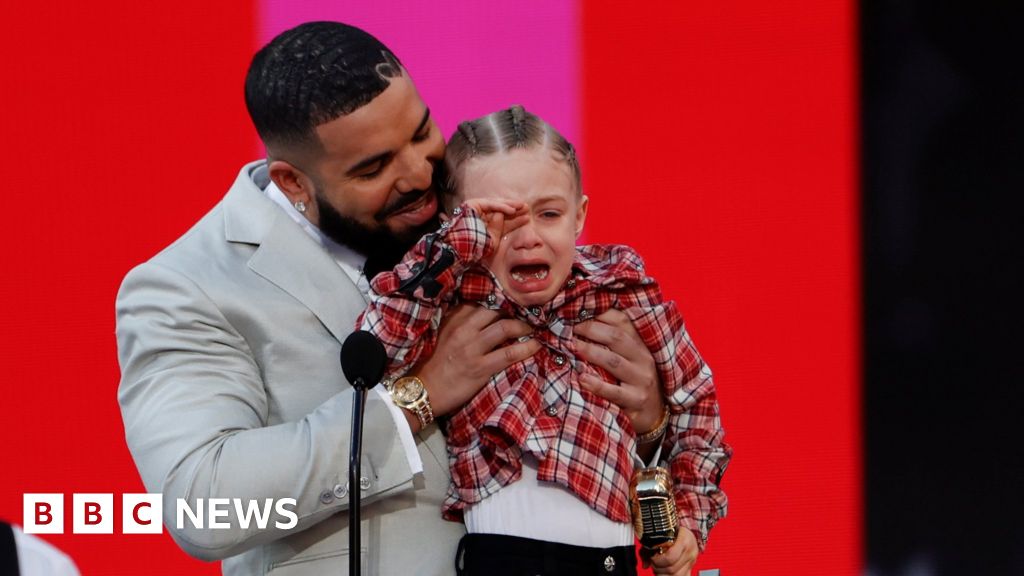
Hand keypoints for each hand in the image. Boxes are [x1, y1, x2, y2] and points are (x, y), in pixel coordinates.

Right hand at [415, 304, 540, 419]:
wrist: (424, 390)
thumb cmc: (434, 364)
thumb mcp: (442, 334)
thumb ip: (458, 321)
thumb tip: (481, 312)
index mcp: (453, 320)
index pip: (481, 302)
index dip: (501, 302)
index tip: (513, 303)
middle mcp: (463, 330)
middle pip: (496, 311)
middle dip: (514, 311)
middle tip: (526, 315)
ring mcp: (472, 348)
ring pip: (505, 328)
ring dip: (523, 327)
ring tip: (532, 329)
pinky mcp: (480, 368)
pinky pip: (509, 353)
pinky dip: (526, 348)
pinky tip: (536, 346)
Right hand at [460, 199, 528, 247]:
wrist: (461, 248)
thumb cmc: (477, 246)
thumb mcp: (494, 238)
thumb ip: (502, 227)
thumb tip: (509, 213)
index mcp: (485, 225)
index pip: (503, 221)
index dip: (515, 219)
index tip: (527, 218)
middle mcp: (481, 216)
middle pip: (501, 211)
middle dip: (515, 210)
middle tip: (527, 209)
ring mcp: (476, 209)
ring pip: (496, 205)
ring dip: (510, 206)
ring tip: (523, 207)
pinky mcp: (472, 204)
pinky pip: (490, 204)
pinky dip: (502, 206)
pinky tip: (512, 210)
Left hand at [574, 309, 663, 433]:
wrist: (655, 415)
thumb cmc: (634, 381)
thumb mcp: (629, 358)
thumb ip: (611, 342)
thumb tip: (578, 322)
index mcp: (640, 344)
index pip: (622, 320)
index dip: (599, 313)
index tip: (576, 311)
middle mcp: (643, 358)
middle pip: (617, 337)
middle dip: (590, 329)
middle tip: (569, 328)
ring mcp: (641, 379)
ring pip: (614, 361)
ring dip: (590, 352)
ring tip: (571, 346)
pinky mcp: (636, 400)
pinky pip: (614, 391)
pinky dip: (596, 384)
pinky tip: (581, 378)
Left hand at [641, 528, 698, 575]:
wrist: (685, 532)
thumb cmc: (672, 532)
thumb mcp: (660, 534)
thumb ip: (648, 548)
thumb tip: (645, 565)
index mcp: (684, 540)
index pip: (670, 557)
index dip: (658, 560)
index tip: (652, 557)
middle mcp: (690, 552)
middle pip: (672, 569)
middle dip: (659, 568)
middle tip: (654, 563)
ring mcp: (691, 561)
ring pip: (677, 575)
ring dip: (664, 574)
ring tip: (659, 567)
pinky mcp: (690, 568)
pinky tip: (665, 571)